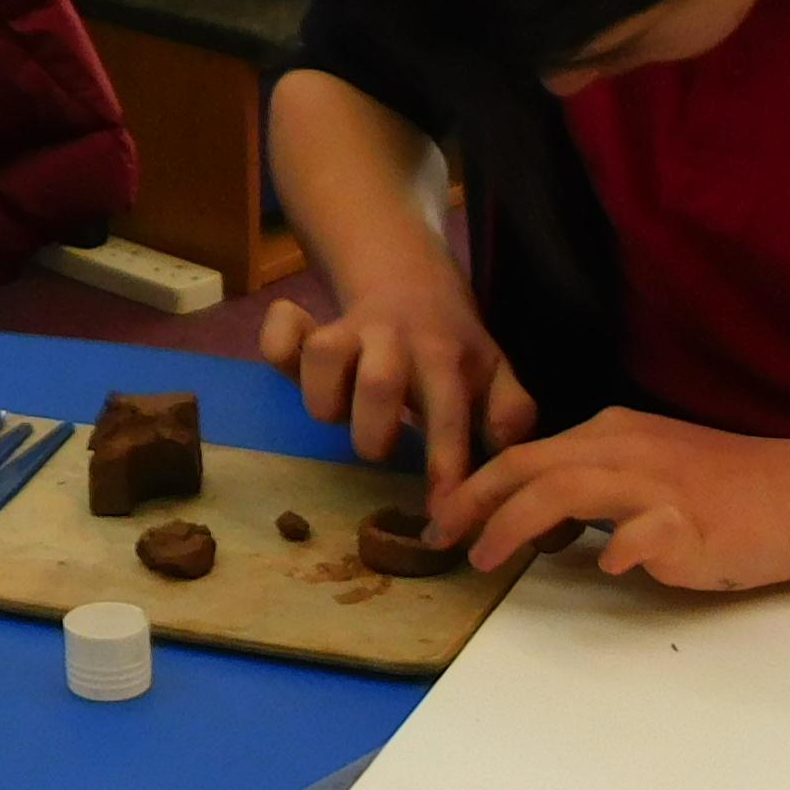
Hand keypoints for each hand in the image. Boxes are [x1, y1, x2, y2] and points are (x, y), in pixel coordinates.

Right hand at [259, 279, 535, 495]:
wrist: (411, 278)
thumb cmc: (451, 347)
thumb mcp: (493, 372)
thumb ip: (509, 410)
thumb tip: (504, 443)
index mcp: (445, 357)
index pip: (448, 413)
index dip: (444, 464)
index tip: (441, 511)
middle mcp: (396, 341)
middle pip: (378, 384)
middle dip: (374, 433)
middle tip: (379, 448)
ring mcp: (349, 332)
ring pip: (323, 357)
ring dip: (326, 400)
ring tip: (341, 414)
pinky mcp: (308, 327)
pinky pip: (280, 339)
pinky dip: (280, 347)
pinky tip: (294, 363)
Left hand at [443, 405, 789, 583]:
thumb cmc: (728, 492)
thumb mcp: (650, 474)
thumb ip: (596, 493)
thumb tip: (543, 526)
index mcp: (613, 435)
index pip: (528, 453)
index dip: (476, 485)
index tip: (444, 517)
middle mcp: (626, 449)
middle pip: (530, 465)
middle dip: (474, 501)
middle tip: (439, 537)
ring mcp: (656, 483)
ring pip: (565, 489)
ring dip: (515, 526)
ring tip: (487, 560)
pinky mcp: (689, 521)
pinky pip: (639, 532)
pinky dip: (614, 550)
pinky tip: (604, 568)